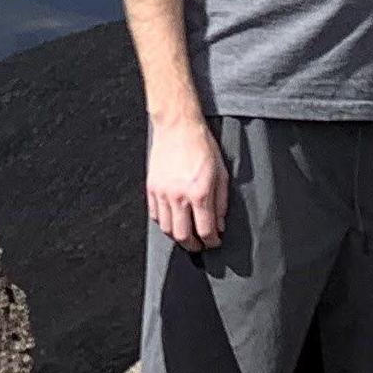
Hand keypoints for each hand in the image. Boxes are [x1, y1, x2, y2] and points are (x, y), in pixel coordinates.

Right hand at [147, 114, 227, 251]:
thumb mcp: (221, 174)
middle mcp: (179, 196)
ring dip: (177, 236)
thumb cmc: (201, 145)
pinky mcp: (151, 188)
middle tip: (199, 245)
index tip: (214, 242)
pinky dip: (164, 223)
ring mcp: (162, 193)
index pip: (205, 230)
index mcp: (199, 192)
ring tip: (186, 235)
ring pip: (167, 229)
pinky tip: (173, 220)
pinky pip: (155, 216)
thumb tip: (219, 223)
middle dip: (193, 245)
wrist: (178, 127)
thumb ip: (221, 203)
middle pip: (182, 236)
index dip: (211, 242)